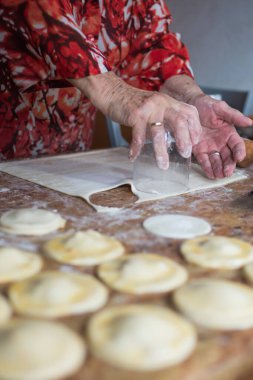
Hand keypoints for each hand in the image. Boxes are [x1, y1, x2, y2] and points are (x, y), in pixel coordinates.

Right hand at [69, 72, 201, 168]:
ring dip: (161, 151)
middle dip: (184, 140)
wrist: (113, 92)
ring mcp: (148, 108)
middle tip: (185, 154)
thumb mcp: (155, 107)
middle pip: (180, 121)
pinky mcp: (134, 114)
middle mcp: (162, 103)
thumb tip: (175, 141)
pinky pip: (138, 135)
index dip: (195, 129)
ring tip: (163, 165)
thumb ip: (165, 119)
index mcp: (169, 101)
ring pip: (159, 132)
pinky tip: (133, 157)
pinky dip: (136, 148)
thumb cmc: (134, 104)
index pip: (190, 113)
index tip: (194, 143)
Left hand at [193, 95, 251, 177]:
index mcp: (229, 133)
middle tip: (227, 172)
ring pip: (216, 160)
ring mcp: (210, 147)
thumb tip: (249, 122)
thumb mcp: (220, 108)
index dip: (239, 151)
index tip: (239, 158)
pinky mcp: (198, 150)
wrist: (189, 104)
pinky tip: (210, 174)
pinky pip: (204, 160)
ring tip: (219, 176)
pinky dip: (207, 168)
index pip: (237, 145)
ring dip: (218, 169)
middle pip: (227, 156)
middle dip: (228, 165)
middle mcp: (221, 142)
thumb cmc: (206, 105)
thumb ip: (234, 116)